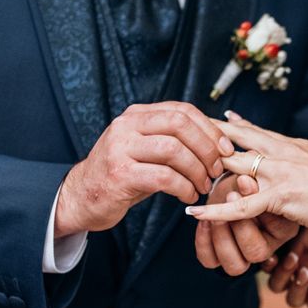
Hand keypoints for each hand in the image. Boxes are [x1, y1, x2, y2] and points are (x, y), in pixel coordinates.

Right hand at [55, 102, 233, 236]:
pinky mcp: (120, 175)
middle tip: (217, 169)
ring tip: (203, 186)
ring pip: (174, 150)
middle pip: (180, 124)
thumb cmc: (123, 174)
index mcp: (136, 115)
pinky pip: (164, 177)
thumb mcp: (145, 148)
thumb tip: (216, 140)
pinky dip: (184, 188)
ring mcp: (120, 149)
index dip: (210, 128)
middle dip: (207, 148)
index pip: (182, 110)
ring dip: (197, 171)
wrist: (81, 197)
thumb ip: (172, 138)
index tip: (225, 148)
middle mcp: (126, 126)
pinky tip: (188, 197)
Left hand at [193, 109, 307, 275]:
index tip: (212, 115)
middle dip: (206, 138)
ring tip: (178, 171)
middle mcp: (280, 152)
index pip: (254, 130)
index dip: (231, 123)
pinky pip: (241, 205)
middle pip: (234, 140)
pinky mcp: (280, 196)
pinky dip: (216, 210)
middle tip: (179, 133)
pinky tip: (194, 212)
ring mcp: (278, 172)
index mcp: (289, 144)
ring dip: (206, 170)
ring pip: (233, 167)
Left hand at [194, 173, 298, 275]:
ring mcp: (243, 255)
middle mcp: (267, 247)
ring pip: (234, 266)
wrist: (236, 184)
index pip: (274, 228)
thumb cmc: (253, 177)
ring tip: (213, 213)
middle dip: (239, 227)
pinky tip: (203, 220)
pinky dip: (203, 242)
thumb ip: (253, 178)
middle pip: (255, 253)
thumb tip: (242, 180)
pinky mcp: (221, 256)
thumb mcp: (257, 174)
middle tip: (229, 196)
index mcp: (284, 229)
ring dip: (220, 238)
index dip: (256, 209)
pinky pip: (210, 261)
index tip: (238, 186)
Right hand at [263, 231, 307, 307]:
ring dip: (296, 287)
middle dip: (281, 274)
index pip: (266, 263)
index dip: (264, 261)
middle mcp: (300, 266)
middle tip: (293, 259)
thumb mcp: (307, 214)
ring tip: (307, 270)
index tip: (271, 254)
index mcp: (289, 247)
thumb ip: (284, 226)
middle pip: (275, 285)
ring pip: (292, 299)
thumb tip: (262, 231)